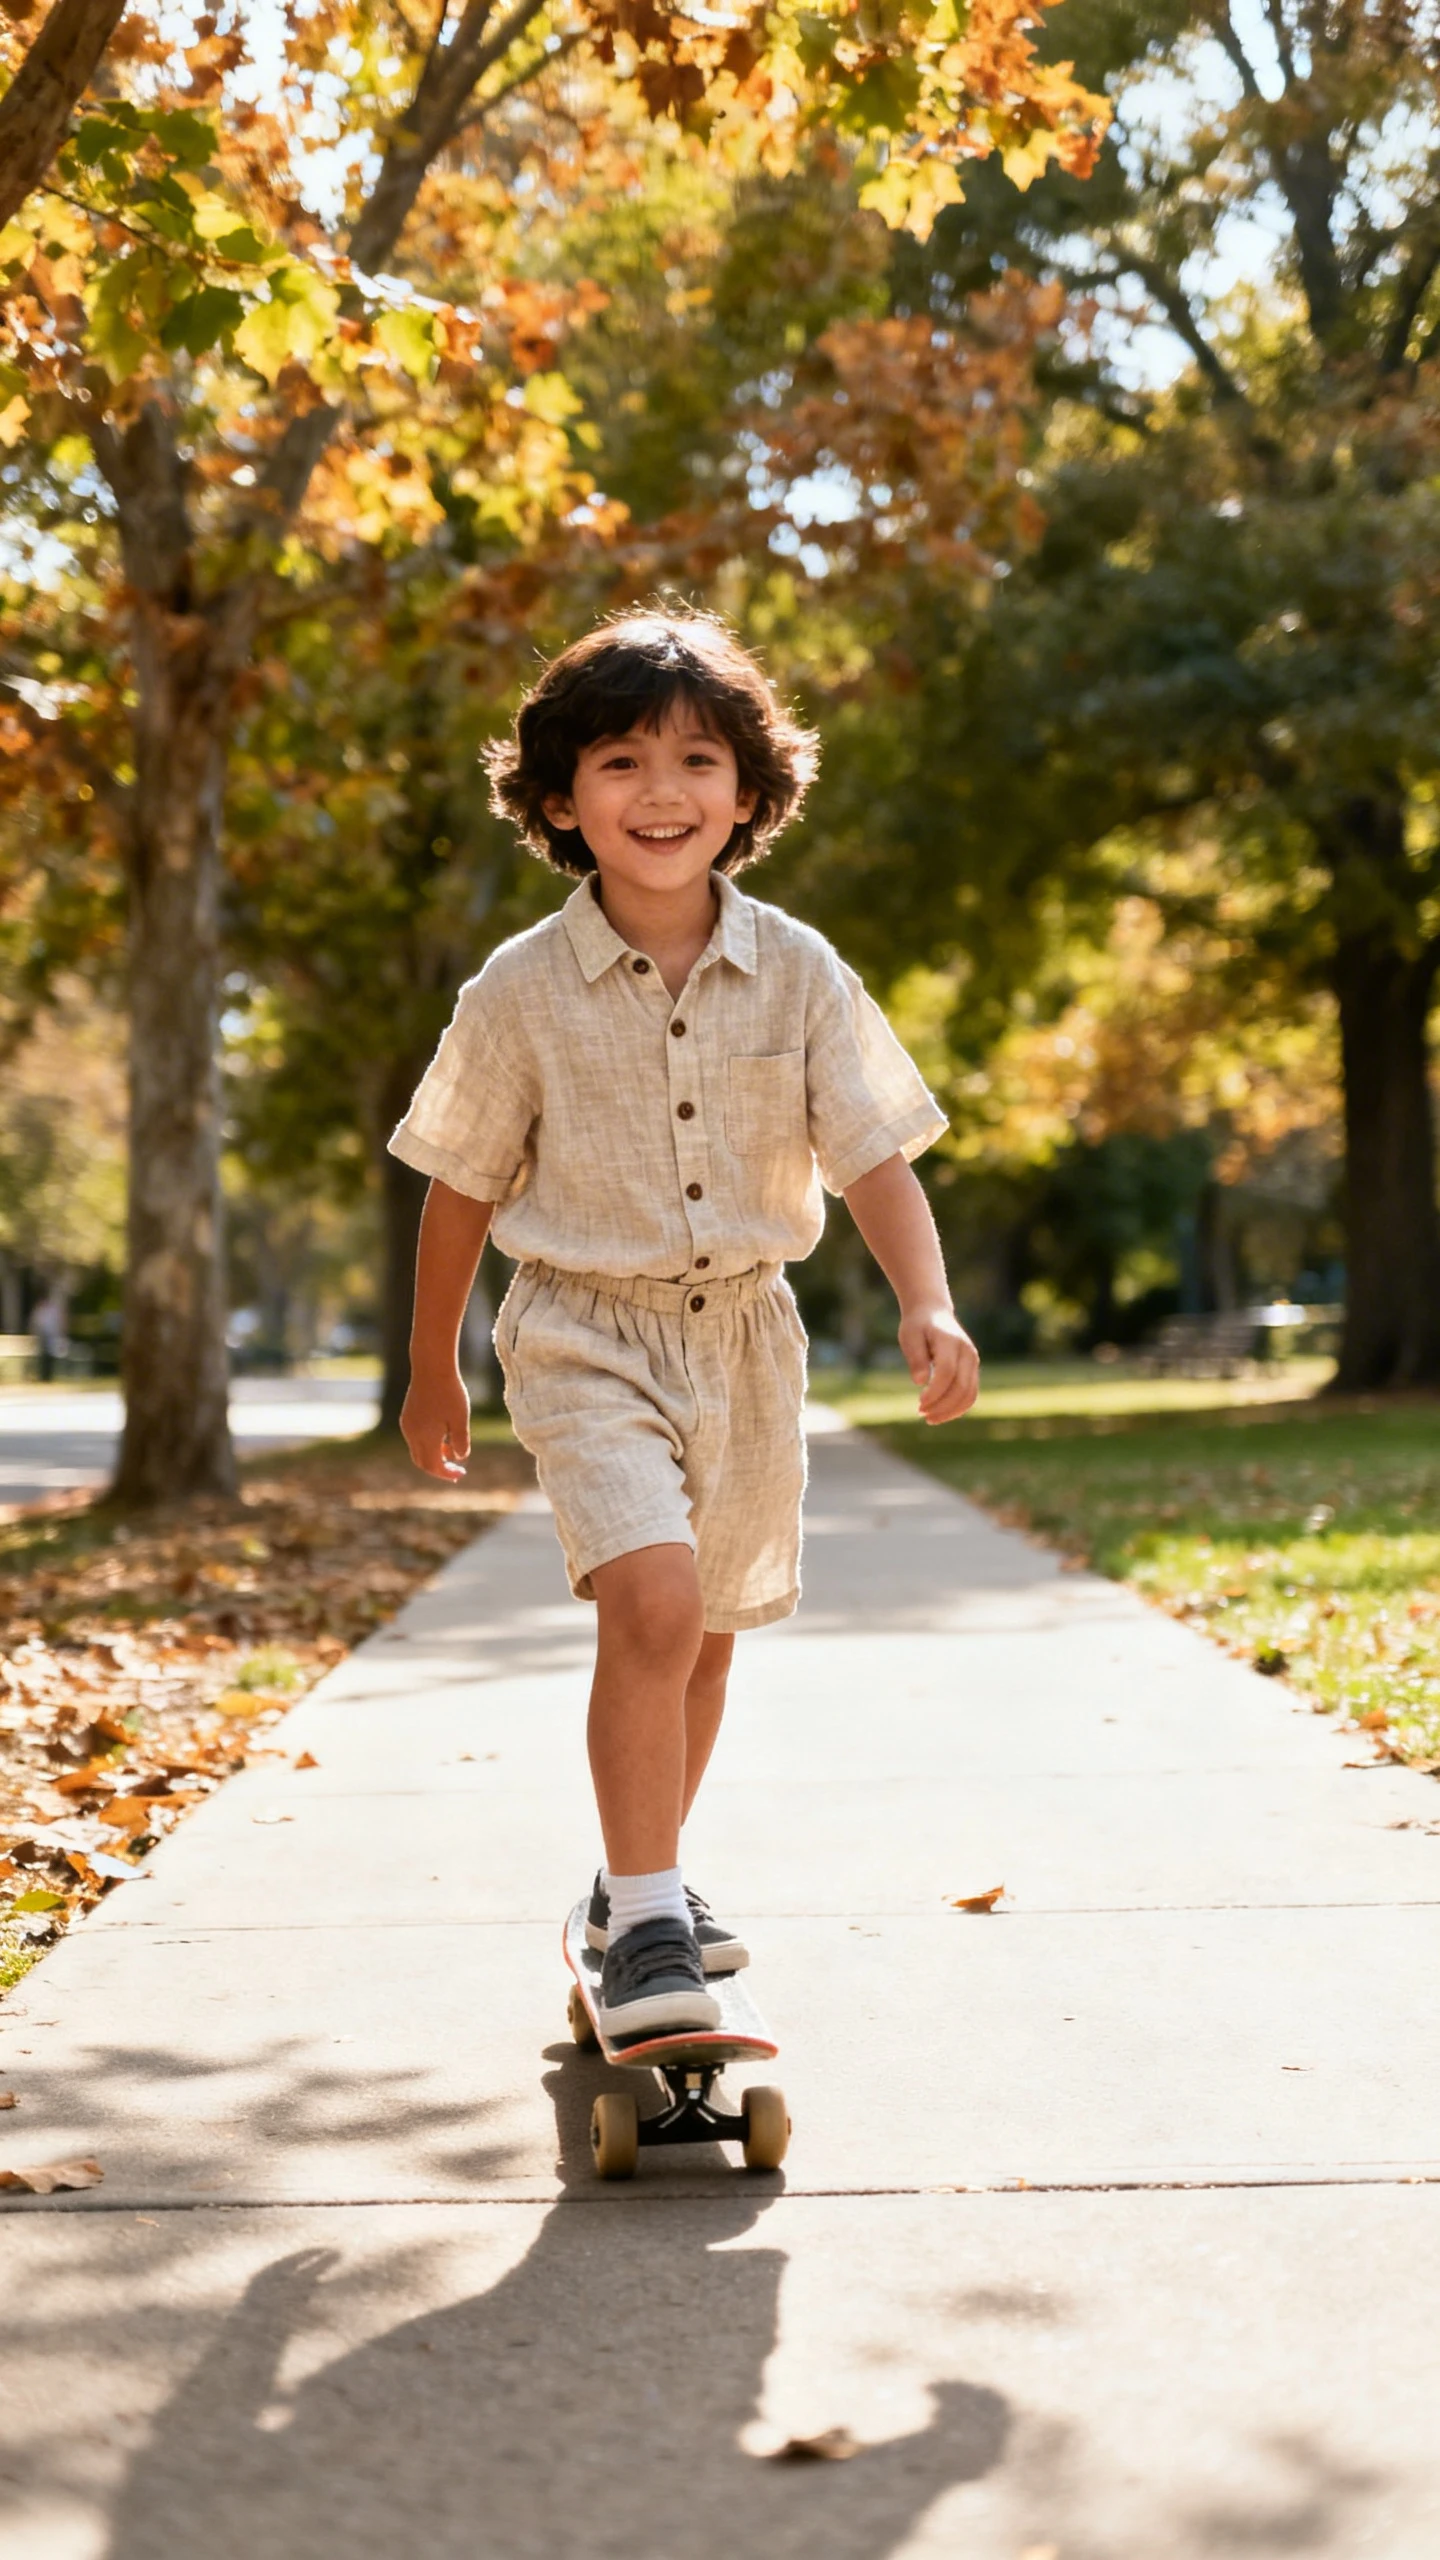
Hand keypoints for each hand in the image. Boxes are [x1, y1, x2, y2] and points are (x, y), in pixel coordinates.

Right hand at [400, 1362, 470, 1480]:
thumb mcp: (461, 1419)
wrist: (431, 1368)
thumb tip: (460, 1458)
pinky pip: (414, 1439)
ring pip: (417, 1451)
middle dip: (438, 1469)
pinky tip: (441, 1436)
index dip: (447, 1473)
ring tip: (451, 1450)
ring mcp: (407, 1425)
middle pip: (423, 1462)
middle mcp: (412, 1434)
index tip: (461, 1474)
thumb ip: (460, 1441)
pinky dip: (427, 1444)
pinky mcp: (406, 1416)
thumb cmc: (450, 1393)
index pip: (434, 1466)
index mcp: (425, 1437)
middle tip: (455, 1470)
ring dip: (433, 1456)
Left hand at [898, 1305, 979, 1425]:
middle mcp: (967, 1352)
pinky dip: (957, 1408)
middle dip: (942, 1405)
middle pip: (961, 1386)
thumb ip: (916, 1357)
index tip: (919, 1403)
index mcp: (951, 1341)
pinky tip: (940, 1413)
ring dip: (951, 1411)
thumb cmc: (917, 1326)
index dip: (935, 1391)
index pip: (947, 1371)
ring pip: (969, 1394)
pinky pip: (970, 1394)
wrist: (933, 1313)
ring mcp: (973, 1361)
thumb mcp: (909, 1336)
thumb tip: (920, 1382)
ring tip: (929, 1418)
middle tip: (921, 1414)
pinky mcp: (973, 1370)